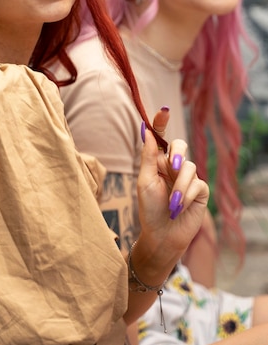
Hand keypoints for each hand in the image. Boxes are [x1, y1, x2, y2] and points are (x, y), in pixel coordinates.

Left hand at [137, 119, 208, 264]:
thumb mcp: (145, 181)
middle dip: (177, 154)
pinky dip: (186, 195)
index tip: (164, 110)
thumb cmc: (149, 209)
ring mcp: (188, 177)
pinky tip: (180, 207)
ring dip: (178, 186)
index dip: (162, 122)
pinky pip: (197, 183)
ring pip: (188, 167)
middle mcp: (173, 166)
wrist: (162, 235)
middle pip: (180, 146)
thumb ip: (148, 156)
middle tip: (171, 166)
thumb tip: (146, 130)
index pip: (161, 137)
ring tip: (171, 204)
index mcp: (157, 161)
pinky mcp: (200, 190)